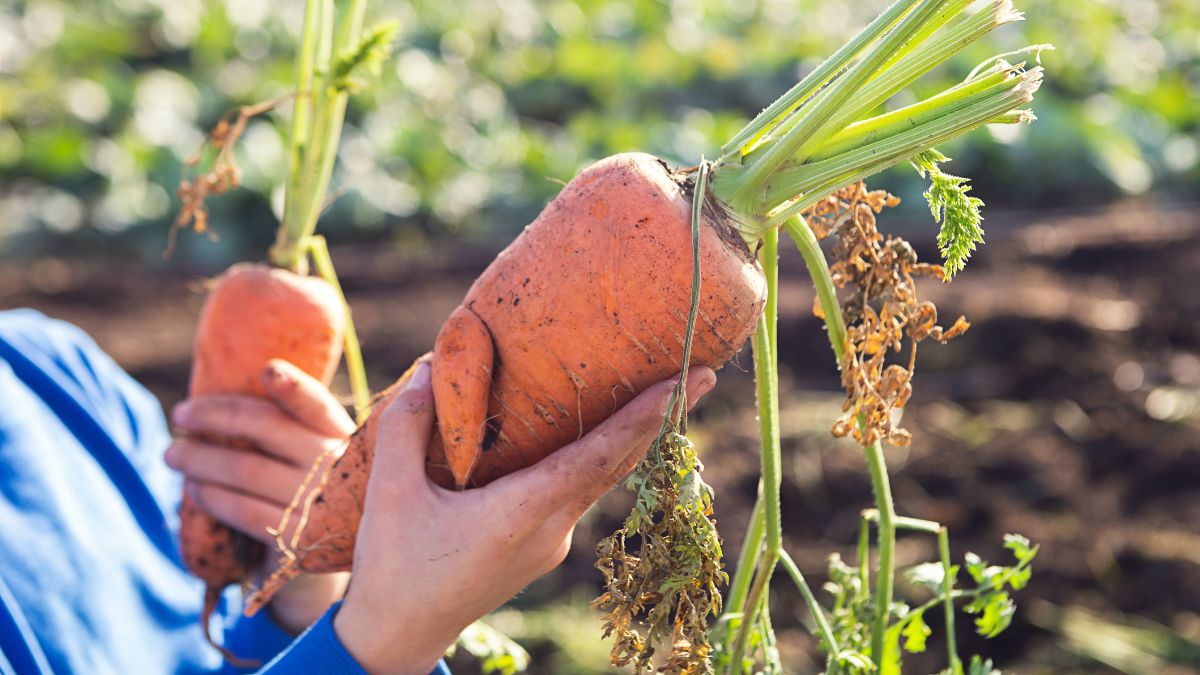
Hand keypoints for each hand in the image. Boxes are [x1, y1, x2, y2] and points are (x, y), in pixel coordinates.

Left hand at [166, 359, 355, 632]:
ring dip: (200, 459)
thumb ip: (292, 427)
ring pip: (244, 468)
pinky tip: (195, 489)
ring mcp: (319, 503)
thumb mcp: (322, 454)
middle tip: (180, 415)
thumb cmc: (320, 489)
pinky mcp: (299, 540)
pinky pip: (242, 510)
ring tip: (174, 454)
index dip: (294, 387)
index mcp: (342, 434)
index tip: (268, 369)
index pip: (317, 404)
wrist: (352, 554)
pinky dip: (212, 497)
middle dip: (214, 416)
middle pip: (267, 427)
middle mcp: (335, 464)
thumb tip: (219, 404)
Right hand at [333, 361, 716, 673]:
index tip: (688, 383)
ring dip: (631, 438)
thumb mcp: (388, 492)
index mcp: (521, 513)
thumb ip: (406, 426)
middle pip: (616, 465)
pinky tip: (590, 431)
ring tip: (659, 390)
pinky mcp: (540, 549)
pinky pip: (576, 493)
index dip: (643, 417)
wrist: (398, 637)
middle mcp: (550, 529)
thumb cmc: (393, 566)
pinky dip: (595, 458)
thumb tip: (429, 368)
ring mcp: (551, 543)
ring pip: (599, 480)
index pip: (597, 458)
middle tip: (704, 374)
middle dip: (661, 418)